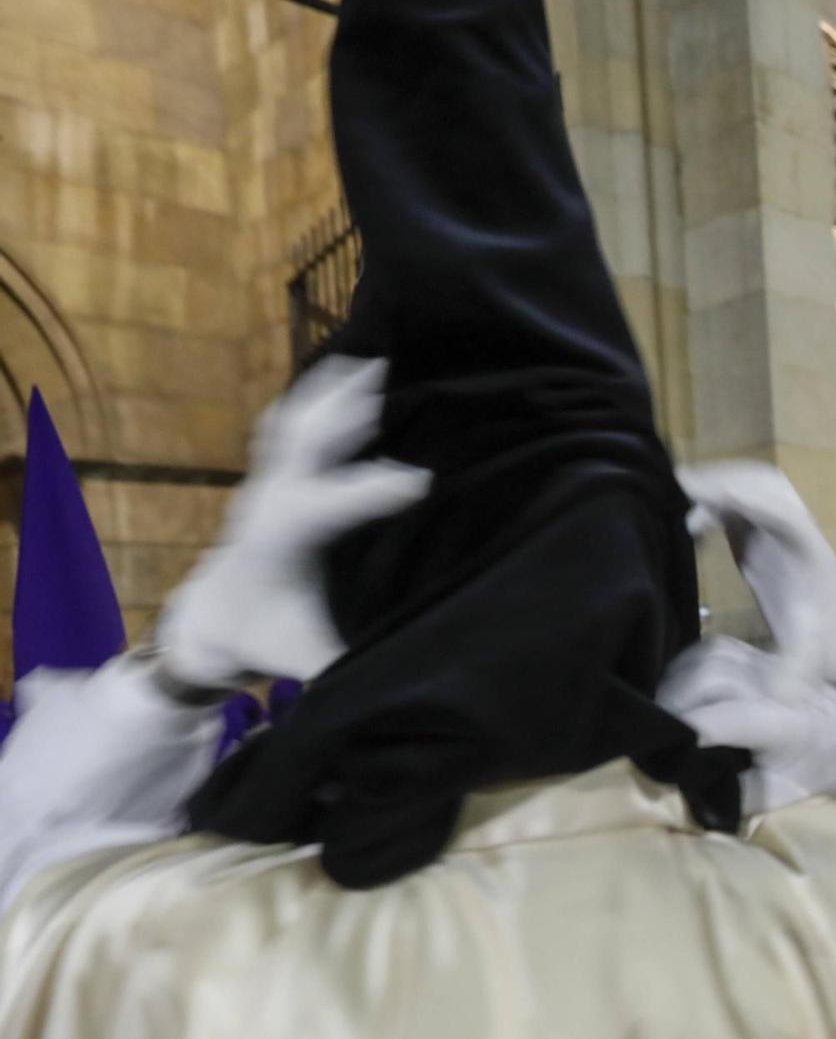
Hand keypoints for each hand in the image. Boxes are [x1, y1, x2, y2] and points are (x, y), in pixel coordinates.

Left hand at [156, 358, 430, 686]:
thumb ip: (348, 664)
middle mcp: (267, 502)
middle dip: (339, 408)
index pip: (319, 507)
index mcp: (275, 544)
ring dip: (332, 390)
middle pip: (300, 442)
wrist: (212, 619)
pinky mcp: (277, 475)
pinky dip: (325, 397)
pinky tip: (354, 374)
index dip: (366, 492)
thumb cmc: (265, 639)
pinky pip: (296, 424)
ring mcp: (268, 483)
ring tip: (373, 359)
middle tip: (383, 374)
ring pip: (295, 423)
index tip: (420, 479)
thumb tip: (409, 679)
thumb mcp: (304, 661)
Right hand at [659, 638, 835, 814]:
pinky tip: (676, 687)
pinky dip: (687, 665)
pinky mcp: (758, 652)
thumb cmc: (819, 768)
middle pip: (712, 676)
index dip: (690, 728)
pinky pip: (713, 647)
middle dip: (674, 701)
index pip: (730, 718)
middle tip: (654, 731)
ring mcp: (767, 663)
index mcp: (787, 724)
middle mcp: (776, 685)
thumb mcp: (782, 794)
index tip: (662, 746)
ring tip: (660, 711)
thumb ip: (738, 796)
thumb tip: (691, 792)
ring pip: (709, 655)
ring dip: (676, 680)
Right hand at [678, 462, 835, 685]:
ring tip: (680, 496)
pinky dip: (718, 502)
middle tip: (681, 487)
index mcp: (810, 558)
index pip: (782, 515)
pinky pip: (745, 504)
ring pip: (757, 487)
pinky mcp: (768, 536)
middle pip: (769, 486)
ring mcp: (785, 531)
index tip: (702, 498)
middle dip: (727, 479)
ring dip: (722, 484)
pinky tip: (692, 524)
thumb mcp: (811, 665)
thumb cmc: (827, 652)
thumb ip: (794, 676)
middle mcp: (800, 534)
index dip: (745, 500)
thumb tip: (780, 696)